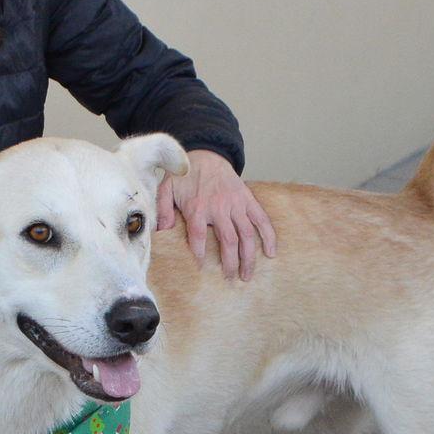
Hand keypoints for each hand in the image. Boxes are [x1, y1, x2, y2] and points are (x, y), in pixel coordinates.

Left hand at [155, 149, 277, 279]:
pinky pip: (261, 219)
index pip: (198, 236)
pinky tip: (271, 252)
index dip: (200, 253)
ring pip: (247, 234)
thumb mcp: (167, 188)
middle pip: (228, 240)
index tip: (201, 268)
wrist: (206, 154)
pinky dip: (269, 236)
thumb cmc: (185, 175)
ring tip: (248, 275)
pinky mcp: (248, 200)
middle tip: (230, 279)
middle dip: (230, 263)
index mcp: (197, 207)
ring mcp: (236, 204)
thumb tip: (161, 232)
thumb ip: (162, 209)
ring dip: (249, 257)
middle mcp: (219, 208)